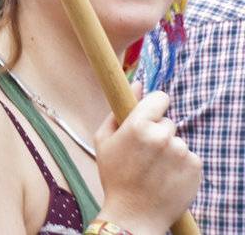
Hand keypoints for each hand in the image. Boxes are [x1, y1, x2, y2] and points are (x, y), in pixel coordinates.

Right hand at [94, 88, 201, 232]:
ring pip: (178, 142)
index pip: (160, 98)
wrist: (134, 214)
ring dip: (169, 151)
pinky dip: (180, 165)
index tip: (150, 116)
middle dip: (158, 133)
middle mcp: (163, 136)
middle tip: (145, 154)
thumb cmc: (115, 176)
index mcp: (138, 125)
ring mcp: (182, 152)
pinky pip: (189, 157)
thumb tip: (137, 84)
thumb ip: (118, 110)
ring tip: (155, 170)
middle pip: (167, 123)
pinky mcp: (195, 167)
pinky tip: (167, 177)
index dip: (154, 106)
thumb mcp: (104, 140)